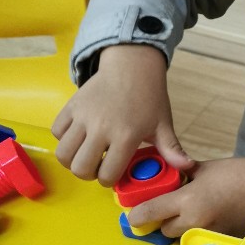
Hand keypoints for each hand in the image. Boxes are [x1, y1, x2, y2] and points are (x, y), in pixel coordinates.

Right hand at [52, 44, 194, 187]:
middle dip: (89, 174)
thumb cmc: (149, 97)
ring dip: (72, 160)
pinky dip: (63, 139)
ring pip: (63, 154)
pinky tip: (78, 137)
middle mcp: (101, 127)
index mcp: (126, 135)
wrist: (132, 65)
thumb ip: (171, 149)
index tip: (113, 172)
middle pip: (81, 168)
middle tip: (98, 166)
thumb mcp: (163, 124)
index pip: (107, 174)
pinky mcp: (71, 106)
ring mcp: (83, 116)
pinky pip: (56, 132)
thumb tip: (188, 168)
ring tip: (85, 154)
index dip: (109, 180)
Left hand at [126, 154, 244, 237]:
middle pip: (164, 230)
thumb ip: (183, 176)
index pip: (150, 213)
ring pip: (181, 236)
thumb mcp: (204, 169)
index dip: (137, 215)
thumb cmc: (238, 173)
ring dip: (179, 227)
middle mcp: (194, 222)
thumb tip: (169, 180)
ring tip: (190, 211)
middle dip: (162, 220)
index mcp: (188, 201)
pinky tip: (208, 216)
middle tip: (167, 207)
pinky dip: (198, 230)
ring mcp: (208, 234)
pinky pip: (200, 238)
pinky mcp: (220, 239)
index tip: (133, 214)